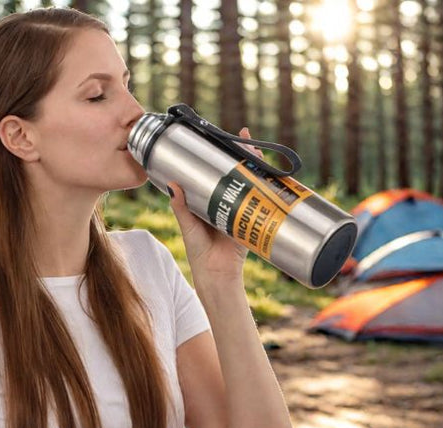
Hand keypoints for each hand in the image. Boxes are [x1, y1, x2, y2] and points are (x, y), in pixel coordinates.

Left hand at [168, 127, 262, 283]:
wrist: (216, 273)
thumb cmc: (199, 251)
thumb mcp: (187, 225)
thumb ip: (180, 207)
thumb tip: (171, 185)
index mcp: (211, 200)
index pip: (217, 172)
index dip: (220, 156)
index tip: (221, 138)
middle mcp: (228, 201)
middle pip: (238, 172)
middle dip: (244, 155)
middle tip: (245, 139)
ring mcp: (242, 209)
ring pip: (251, 182)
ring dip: (257, 166)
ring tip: (256, 152)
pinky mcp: (253, 220)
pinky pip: (261, 201)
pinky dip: (268, 188)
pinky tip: (271, 175)